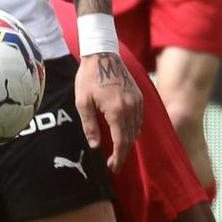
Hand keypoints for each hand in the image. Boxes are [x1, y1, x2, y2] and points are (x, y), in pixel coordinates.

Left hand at [75, 50, 141, 171]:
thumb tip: (95, 146)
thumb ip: (89, 125)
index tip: (113, 167)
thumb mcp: (82, 102)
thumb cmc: (88, 77)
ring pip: (137, 129)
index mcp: (116, 110)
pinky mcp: (139, 96)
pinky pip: (139, 119)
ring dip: (128, 143)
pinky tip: (125, 134)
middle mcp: (131, 107)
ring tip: (118, 152)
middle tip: (114, 164)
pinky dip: (133, 130)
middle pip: (130, 138)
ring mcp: (137, 101)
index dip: (118, 157)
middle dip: (123, 153)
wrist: (102, 54)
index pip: (121, 141)